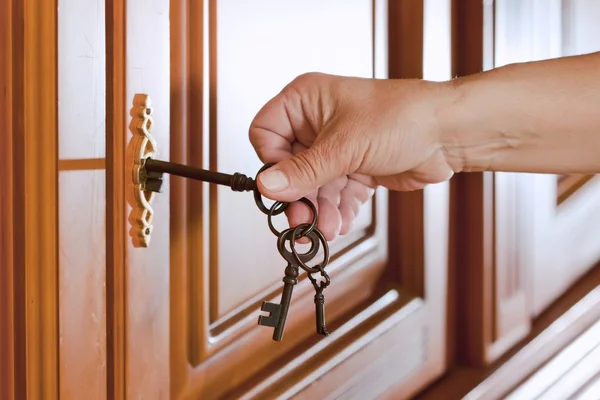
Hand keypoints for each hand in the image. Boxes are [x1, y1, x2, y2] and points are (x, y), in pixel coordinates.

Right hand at [249, 72, 454, 240]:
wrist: (448, 134)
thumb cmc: (403, 117)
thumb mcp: (345, 146)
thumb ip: (304, 171)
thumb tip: (266, 186)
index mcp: (305, 100)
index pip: (266, 133)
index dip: (272, 162)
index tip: (284, 186)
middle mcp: (317, 122)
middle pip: (289, 167)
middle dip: (300, 197)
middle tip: (304, 222)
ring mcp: (335, 147)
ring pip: (313, 186)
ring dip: (320, 209)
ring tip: (330, 227)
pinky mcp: (353, 167)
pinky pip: (335, 194)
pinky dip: (338, 210)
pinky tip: (343, 221)